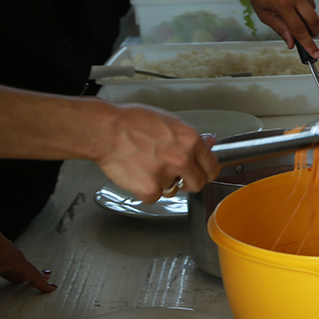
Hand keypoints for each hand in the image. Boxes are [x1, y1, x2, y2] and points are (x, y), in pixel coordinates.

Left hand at [0, 211, 56, 318]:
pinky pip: (4, 262)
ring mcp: (2, 251)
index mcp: (16, 262)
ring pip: (15, 265)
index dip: (42, 284)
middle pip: (26, 270)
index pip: (33, 276)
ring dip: (20, 273)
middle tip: (43, 281)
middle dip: (34, 277)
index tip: (52, 288)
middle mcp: (12, 256)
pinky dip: (6, 269)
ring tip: (21, 280)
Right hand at [99, 104, 220, 201]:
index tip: (202, 173)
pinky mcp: (148, 189)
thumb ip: (190, 137)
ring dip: (163, 184)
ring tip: (148, 166)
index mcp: (190, 140)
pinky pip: (153, 197)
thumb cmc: (132, 122)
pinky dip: (146, 190)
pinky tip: (138, 174)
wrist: (106, 130)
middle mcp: (182, 159)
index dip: (206, 171)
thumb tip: (209, 142)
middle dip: (188, 182)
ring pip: (173, 190)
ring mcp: (166, 176)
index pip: (212, 167)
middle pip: (198, 184)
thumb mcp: (169, 121)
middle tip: (176, 175)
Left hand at [236, 0, 318, 57]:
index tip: (316, 54)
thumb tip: (292, 43)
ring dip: (306, 13)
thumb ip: (280, 29)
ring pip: (312, 7)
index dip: (309, 44)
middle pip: (313, 19)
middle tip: (308, 35)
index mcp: (282, 5)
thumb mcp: (264, 14)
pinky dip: (304, 0)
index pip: (299, 29)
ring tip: (291, 7)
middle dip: (313, 31)